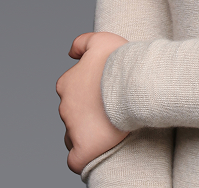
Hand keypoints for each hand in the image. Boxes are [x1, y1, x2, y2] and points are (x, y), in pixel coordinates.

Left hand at [56, 31, 130, 174]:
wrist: (133, 83)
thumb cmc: (119, 60)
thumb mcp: (100, 39)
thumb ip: (81, 42)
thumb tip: (70, 53)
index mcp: (66, 84)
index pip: (69, 92)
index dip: (86, 92)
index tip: (104, 92)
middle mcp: (65, 106)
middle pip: (72, 114)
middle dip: (87, 112)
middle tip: (111, 107)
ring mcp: (73, 129)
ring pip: (73, 135)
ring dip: (87, 132)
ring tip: (109, 126)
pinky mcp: (83, 149)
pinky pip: (76, 159)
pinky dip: (83, 156)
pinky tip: (97, 148)